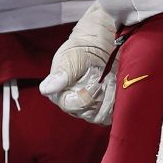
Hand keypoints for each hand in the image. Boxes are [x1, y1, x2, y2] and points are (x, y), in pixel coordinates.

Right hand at [39, 2, 118, 125]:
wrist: (100, 46)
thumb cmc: (81, 50)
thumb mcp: (69, 59)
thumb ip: (60, 75)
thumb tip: (45, 90)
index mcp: (60, 94)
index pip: (72, 106)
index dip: (85, 98)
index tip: (96, 83)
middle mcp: (74, 105)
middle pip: (88, 114)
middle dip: (101, 96)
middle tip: (106, 79)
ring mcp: (90, 108)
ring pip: (101, 115)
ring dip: (110, 98)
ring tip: (111, 80)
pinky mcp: (104, 108)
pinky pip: (112, 114)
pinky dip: (117, 102)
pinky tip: (116, 86)